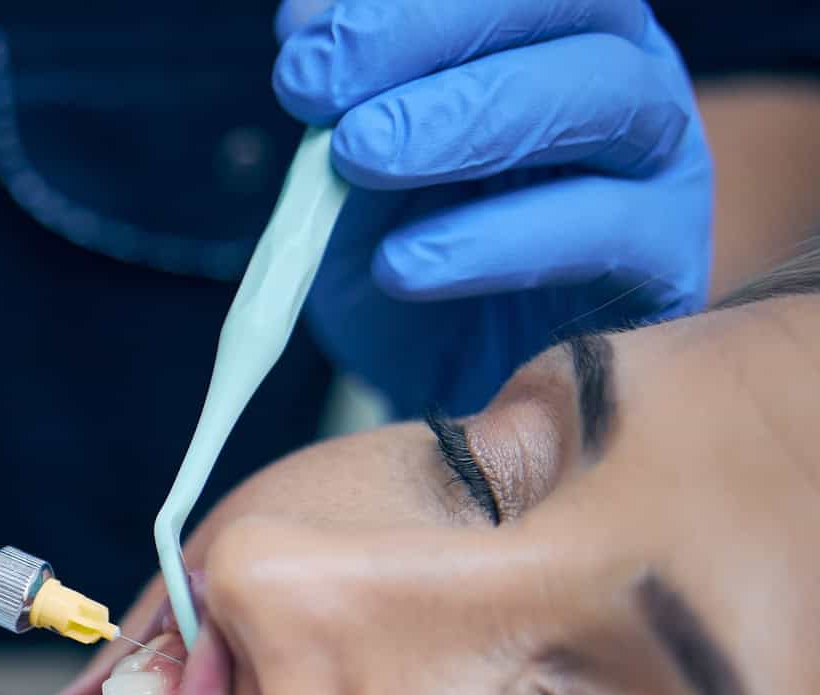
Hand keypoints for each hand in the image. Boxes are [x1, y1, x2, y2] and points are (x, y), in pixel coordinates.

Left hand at [273, 0, 711, 413]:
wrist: (447, 381)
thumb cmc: (408, 249)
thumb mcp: (351, 173)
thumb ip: (344, 100)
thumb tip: (303, 22)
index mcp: (554, 30)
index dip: (409, 6)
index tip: (303, 56)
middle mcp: (623, 74)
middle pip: (571, 7)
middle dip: (434, 42)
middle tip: (335, 108)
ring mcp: (659, 161)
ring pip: (604, 99)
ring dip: (470, 122)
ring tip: (360, 162)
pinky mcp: (668, 259)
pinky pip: (607, 229)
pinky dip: (494, 241)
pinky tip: (404, 263)